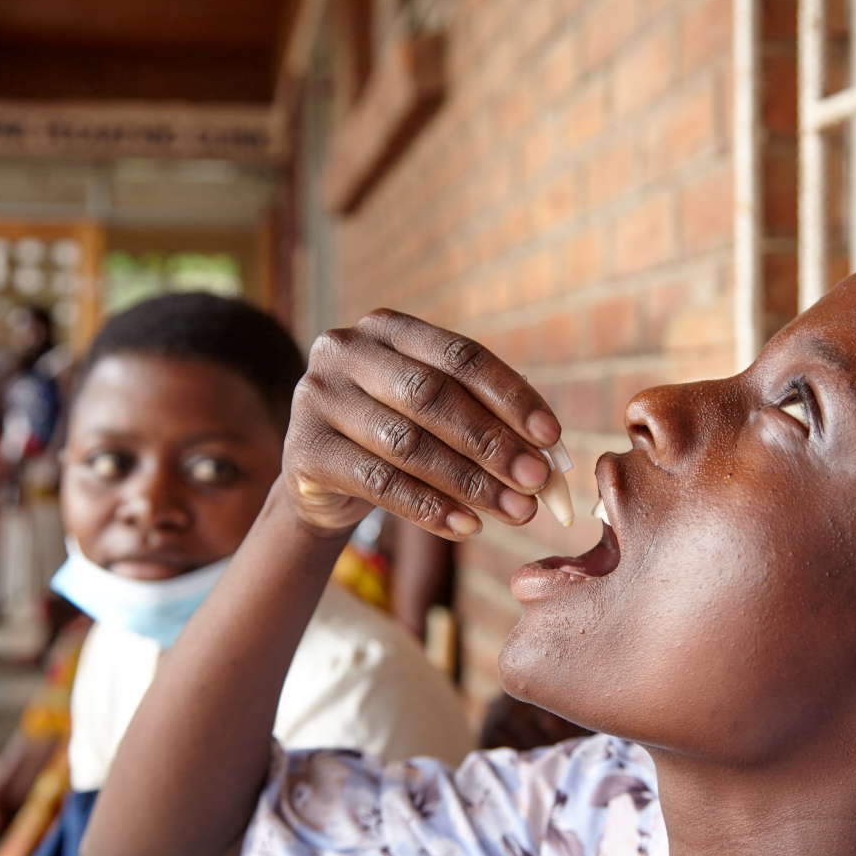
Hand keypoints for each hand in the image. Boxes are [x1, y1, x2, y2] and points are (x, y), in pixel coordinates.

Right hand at [284, 310, 562, 539]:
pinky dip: (429, 508)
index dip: (510, 396)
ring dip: (470, 482)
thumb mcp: (436, 414)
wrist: (322, 479)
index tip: (551, 437)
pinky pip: (378, 482)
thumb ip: (486, 418)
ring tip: (515, 511)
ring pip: (407, 443)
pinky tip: (468, 526)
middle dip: (492, 442)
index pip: (461, 356)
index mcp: (388, 328)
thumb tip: (550, 452)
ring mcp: (317, 396)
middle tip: (537, 481)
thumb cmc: (396, 435)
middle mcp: (346, 350)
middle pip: (432, 396)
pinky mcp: (304, 449)